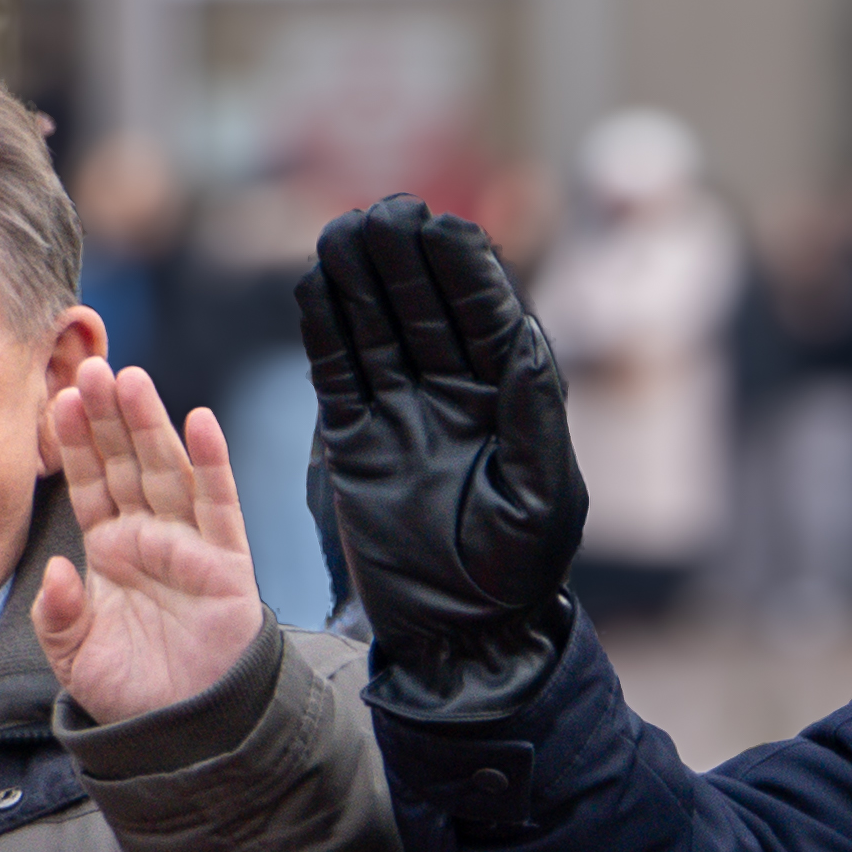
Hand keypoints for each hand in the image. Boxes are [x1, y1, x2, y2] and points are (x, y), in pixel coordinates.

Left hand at [30, 350, 269, 728]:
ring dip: (151, 424)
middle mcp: (147, 538)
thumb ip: (57, 613)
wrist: (185, 732)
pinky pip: (219, 506)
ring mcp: (188, 546)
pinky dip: (212, 463)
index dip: (75, 443)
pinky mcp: (226, 564)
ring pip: (168, 471)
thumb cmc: (132, 691)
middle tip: (90, 367)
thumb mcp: (74, 655)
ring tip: (131, 379)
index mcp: (108, 551)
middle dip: (109, 416)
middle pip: (127, 463)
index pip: (90, 483)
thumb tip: (59, 568)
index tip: (56, 399)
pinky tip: (200, 421)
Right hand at [296, 197, 586, 714]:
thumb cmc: (514, 577)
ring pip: (378, 329)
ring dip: (361, 280)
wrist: (458, 638)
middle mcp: (456, 396)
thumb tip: (528, 338)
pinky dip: (323, 330)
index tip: (442, 226)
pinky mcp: (355, 441)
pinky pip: (336, 372)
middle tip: (383, 212)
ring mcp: (402, 414)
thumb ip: (533, 417)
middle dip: (406, 260)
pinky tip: (312, 285)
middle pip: (427, 308)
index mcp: (509, 400)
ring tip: (342, 231)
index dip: (464, 269)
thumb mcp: (539, 500)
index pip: (486, 316)